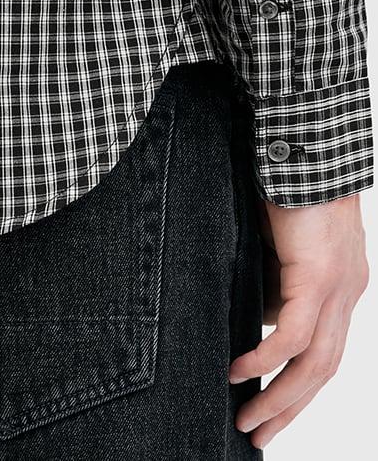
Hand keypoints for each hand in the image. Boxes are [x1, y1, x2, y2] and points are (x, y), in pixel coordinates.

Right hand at [229, 193, 369, 448]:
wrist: (306, 153)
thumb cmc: (290, 191)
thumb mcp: (281, 248)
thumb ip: (278, 284)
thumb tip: (262, 317)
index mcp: (341, 288)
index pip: (325, 352)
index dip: (300, 387)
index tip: (273, 409)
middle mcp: (346, 295)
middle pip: (323, 370)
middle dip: (291, 407)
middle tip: (260, 435)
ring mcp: (337, 289)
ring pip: (314, 363)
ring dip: (280, 397)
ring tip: (250, 421)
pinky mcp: (319, 278)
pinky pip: (293, 335)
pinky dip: (265, 359)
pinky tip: (239, 373)